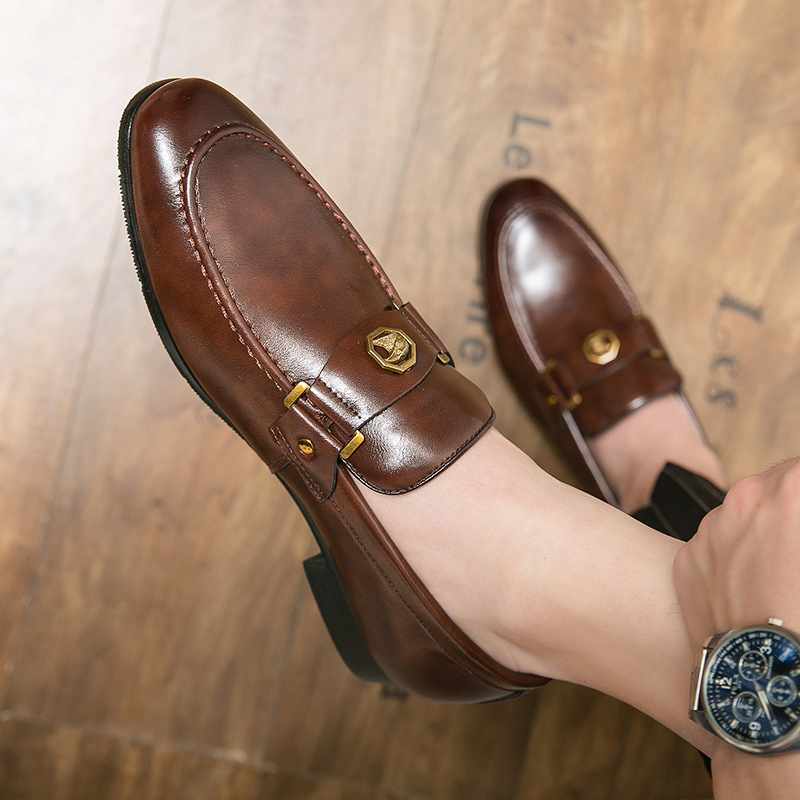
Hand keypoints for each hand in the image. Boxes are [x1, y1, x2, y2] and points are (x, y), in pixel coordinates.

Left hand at [673, 457, 799, 794]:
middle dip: (793, 509)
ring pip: (742, 517)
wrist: (768, 688)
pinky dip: (732, 561)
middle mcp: (740, 501)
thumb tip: (795, 539)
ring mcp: (707, 531)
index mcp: (789, 492)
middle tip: (795, 556)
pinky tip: (753, 595)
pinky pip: (715, 549)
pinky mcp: (686, 561)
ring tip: (783, 579)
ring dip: (763, 533)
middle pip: (777, 488)